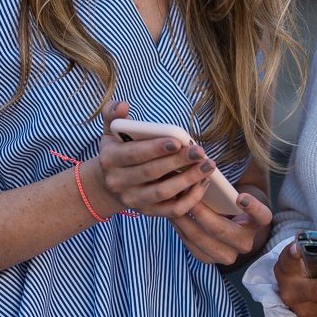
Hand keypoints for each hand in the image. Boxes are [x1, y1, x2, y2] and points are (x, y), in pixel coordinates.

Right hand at [93, 101, 210, 217]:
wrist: (109, 183)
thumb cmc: (118, 150)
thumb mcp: (111, 131)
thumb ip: (113, 114)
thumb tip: (123, 105)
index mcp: (110, 159)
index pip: (134, 154)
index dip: (155, 148)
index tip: (177, 141)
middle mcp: (118, 182)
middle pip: (152, 173)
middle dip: (178, 162)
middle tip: (200, 152)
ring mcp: (132, 200)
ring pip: (163, 193)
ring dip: (188, 180)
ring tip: (208, 166)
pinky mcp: (147, 212)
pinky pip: (172, 210)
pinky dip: (190, 199)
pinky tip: (203, 183)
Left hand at [167, 187, 272, 266]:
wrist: (231, 227)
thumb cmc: (233, 204)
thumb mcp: (236, 195)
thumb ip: (228, 189)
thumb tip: (205, 175)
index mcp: (258, 223)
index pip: (262, 216)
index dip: (253, 208)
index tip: (241, 197)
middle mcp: (246, 242)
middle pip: (221, 228)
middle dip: (199, 211)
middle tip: (185, 194)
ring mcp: (228, 255)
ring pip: (201, 239)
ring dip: (184, 220)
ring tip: (173, 203)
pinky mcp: (210, 260)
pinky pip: (191, 246)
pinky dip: (180, 229)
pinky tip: (173, 216)